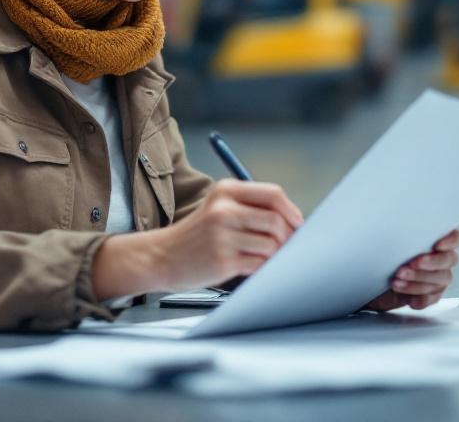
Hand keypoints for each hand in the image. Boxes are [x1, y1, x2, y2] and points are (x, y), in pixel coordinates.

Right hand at [152, 179, 303, 289]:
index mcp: (226, 191)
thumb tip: (294, 222)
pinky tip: (253, 266)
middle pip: (276, 220)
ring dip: (275, 254)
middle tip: (287, 246)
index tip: (298, 224)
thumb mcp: (219, 208)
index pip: (273, 194)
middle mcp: (223, 210)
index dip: (291, 210)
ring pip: (271, 244)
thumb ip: (252, 209)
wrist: (161, 256)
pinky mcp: (222, 260)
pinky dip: (264, 266)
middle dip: (288, 236)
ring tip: (265, 256)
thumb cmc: (198, 235)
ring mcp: (222, 236)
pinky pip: (259, 263)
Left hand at [364, 229, 458, 311]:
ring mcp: (437, 278)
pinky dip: (420, 298)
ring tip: (398, 280)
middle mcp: (440, 258)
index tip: (437, 245)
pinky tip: (409, 298)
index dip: (450, 240)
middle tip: (411, 264)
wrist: (370, 279)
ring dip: (418, 280)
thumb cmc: (382, 255)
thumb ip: (401, 233)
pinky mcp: (428, 296)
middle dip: (430, 262)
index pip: (454, 237)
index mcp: (435, 239)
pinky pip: (431, 299)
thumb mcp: (388, 240)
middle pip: (449, 260)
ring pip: (439, 280)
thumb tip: (396, 223)